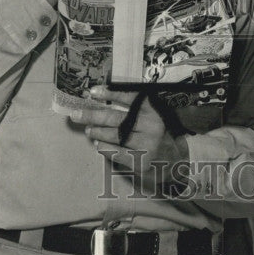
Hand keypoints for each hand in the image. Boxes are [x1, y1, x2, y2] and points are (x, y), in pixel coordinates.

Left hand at [68, 86, 188, 189]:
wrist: (177, 162)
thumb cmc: (160, 136)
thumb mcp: (155, 118)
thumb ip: (136, 110)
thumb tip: (103, 104)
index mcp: (154, 111)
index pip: (130, 98)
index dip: (110, 94)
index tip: (93, 91)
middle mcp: (151, 126)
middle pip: (116, 118)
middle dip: (93, 115)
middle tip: (76, 114)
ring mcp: (146, 144)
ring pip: (115, 135)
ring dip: (97, 132)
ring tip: (88, 130)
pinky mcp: (141, 161)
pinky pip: (117, 152)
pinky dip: (105, 147)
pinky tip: (98, 144)